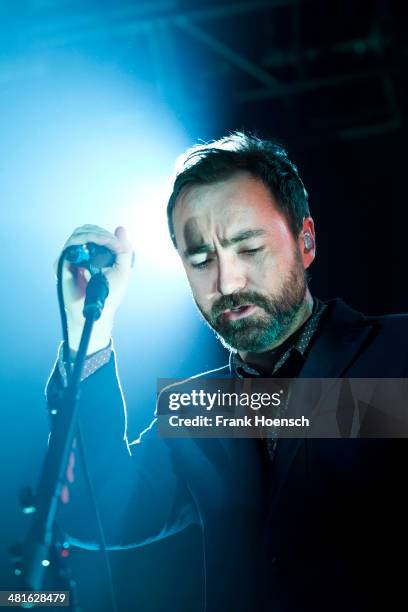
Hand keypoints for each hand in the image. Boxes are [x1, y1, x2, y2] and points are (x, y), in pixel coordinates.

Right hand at [56, 225, 133, 353]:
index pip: (95, 234)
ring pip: (78, 235)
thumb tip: (121, 229)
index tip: (119, 245)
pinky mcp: (63, 264)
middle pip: (85, 231)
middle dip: (101, 233)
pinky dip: (85, 241)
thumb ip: (124, 250)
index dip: (106, 234)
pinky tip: (97, 247)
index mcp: (93, 255)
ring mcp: (71, 259)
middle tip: (114, 244)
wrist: (97, 312)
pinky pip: (70, 246)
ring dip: (95, 235)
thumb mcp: (123, 270)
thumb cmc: (109, 295)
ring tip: (108, 242)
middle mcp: (80, 256)